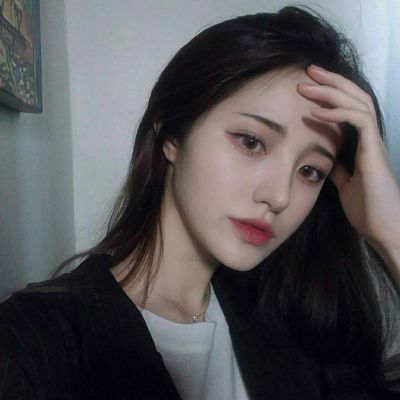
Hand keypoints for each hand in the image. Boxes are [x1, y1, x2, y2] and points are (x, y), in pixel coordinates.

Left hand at [297, 65, 399, 258]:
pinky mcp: (375, 153)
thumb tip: (326, 159)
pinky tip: (315, 111)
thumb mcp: (345, 185)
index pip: (348, 108)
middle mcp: (370, 138)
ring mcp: (374, 144)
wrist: (385, 230)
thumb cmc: (368, 209)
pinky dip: (337, 113)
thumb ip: (339, 169)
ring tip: (306, 84)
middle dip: (331, 81)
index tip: (308, 85)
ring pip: (358, 103)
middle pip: (354, 97)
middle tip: (307, 71)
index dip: (331, 93)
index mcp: (362, 144)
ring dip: (331, 91)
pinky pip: (359, 122)